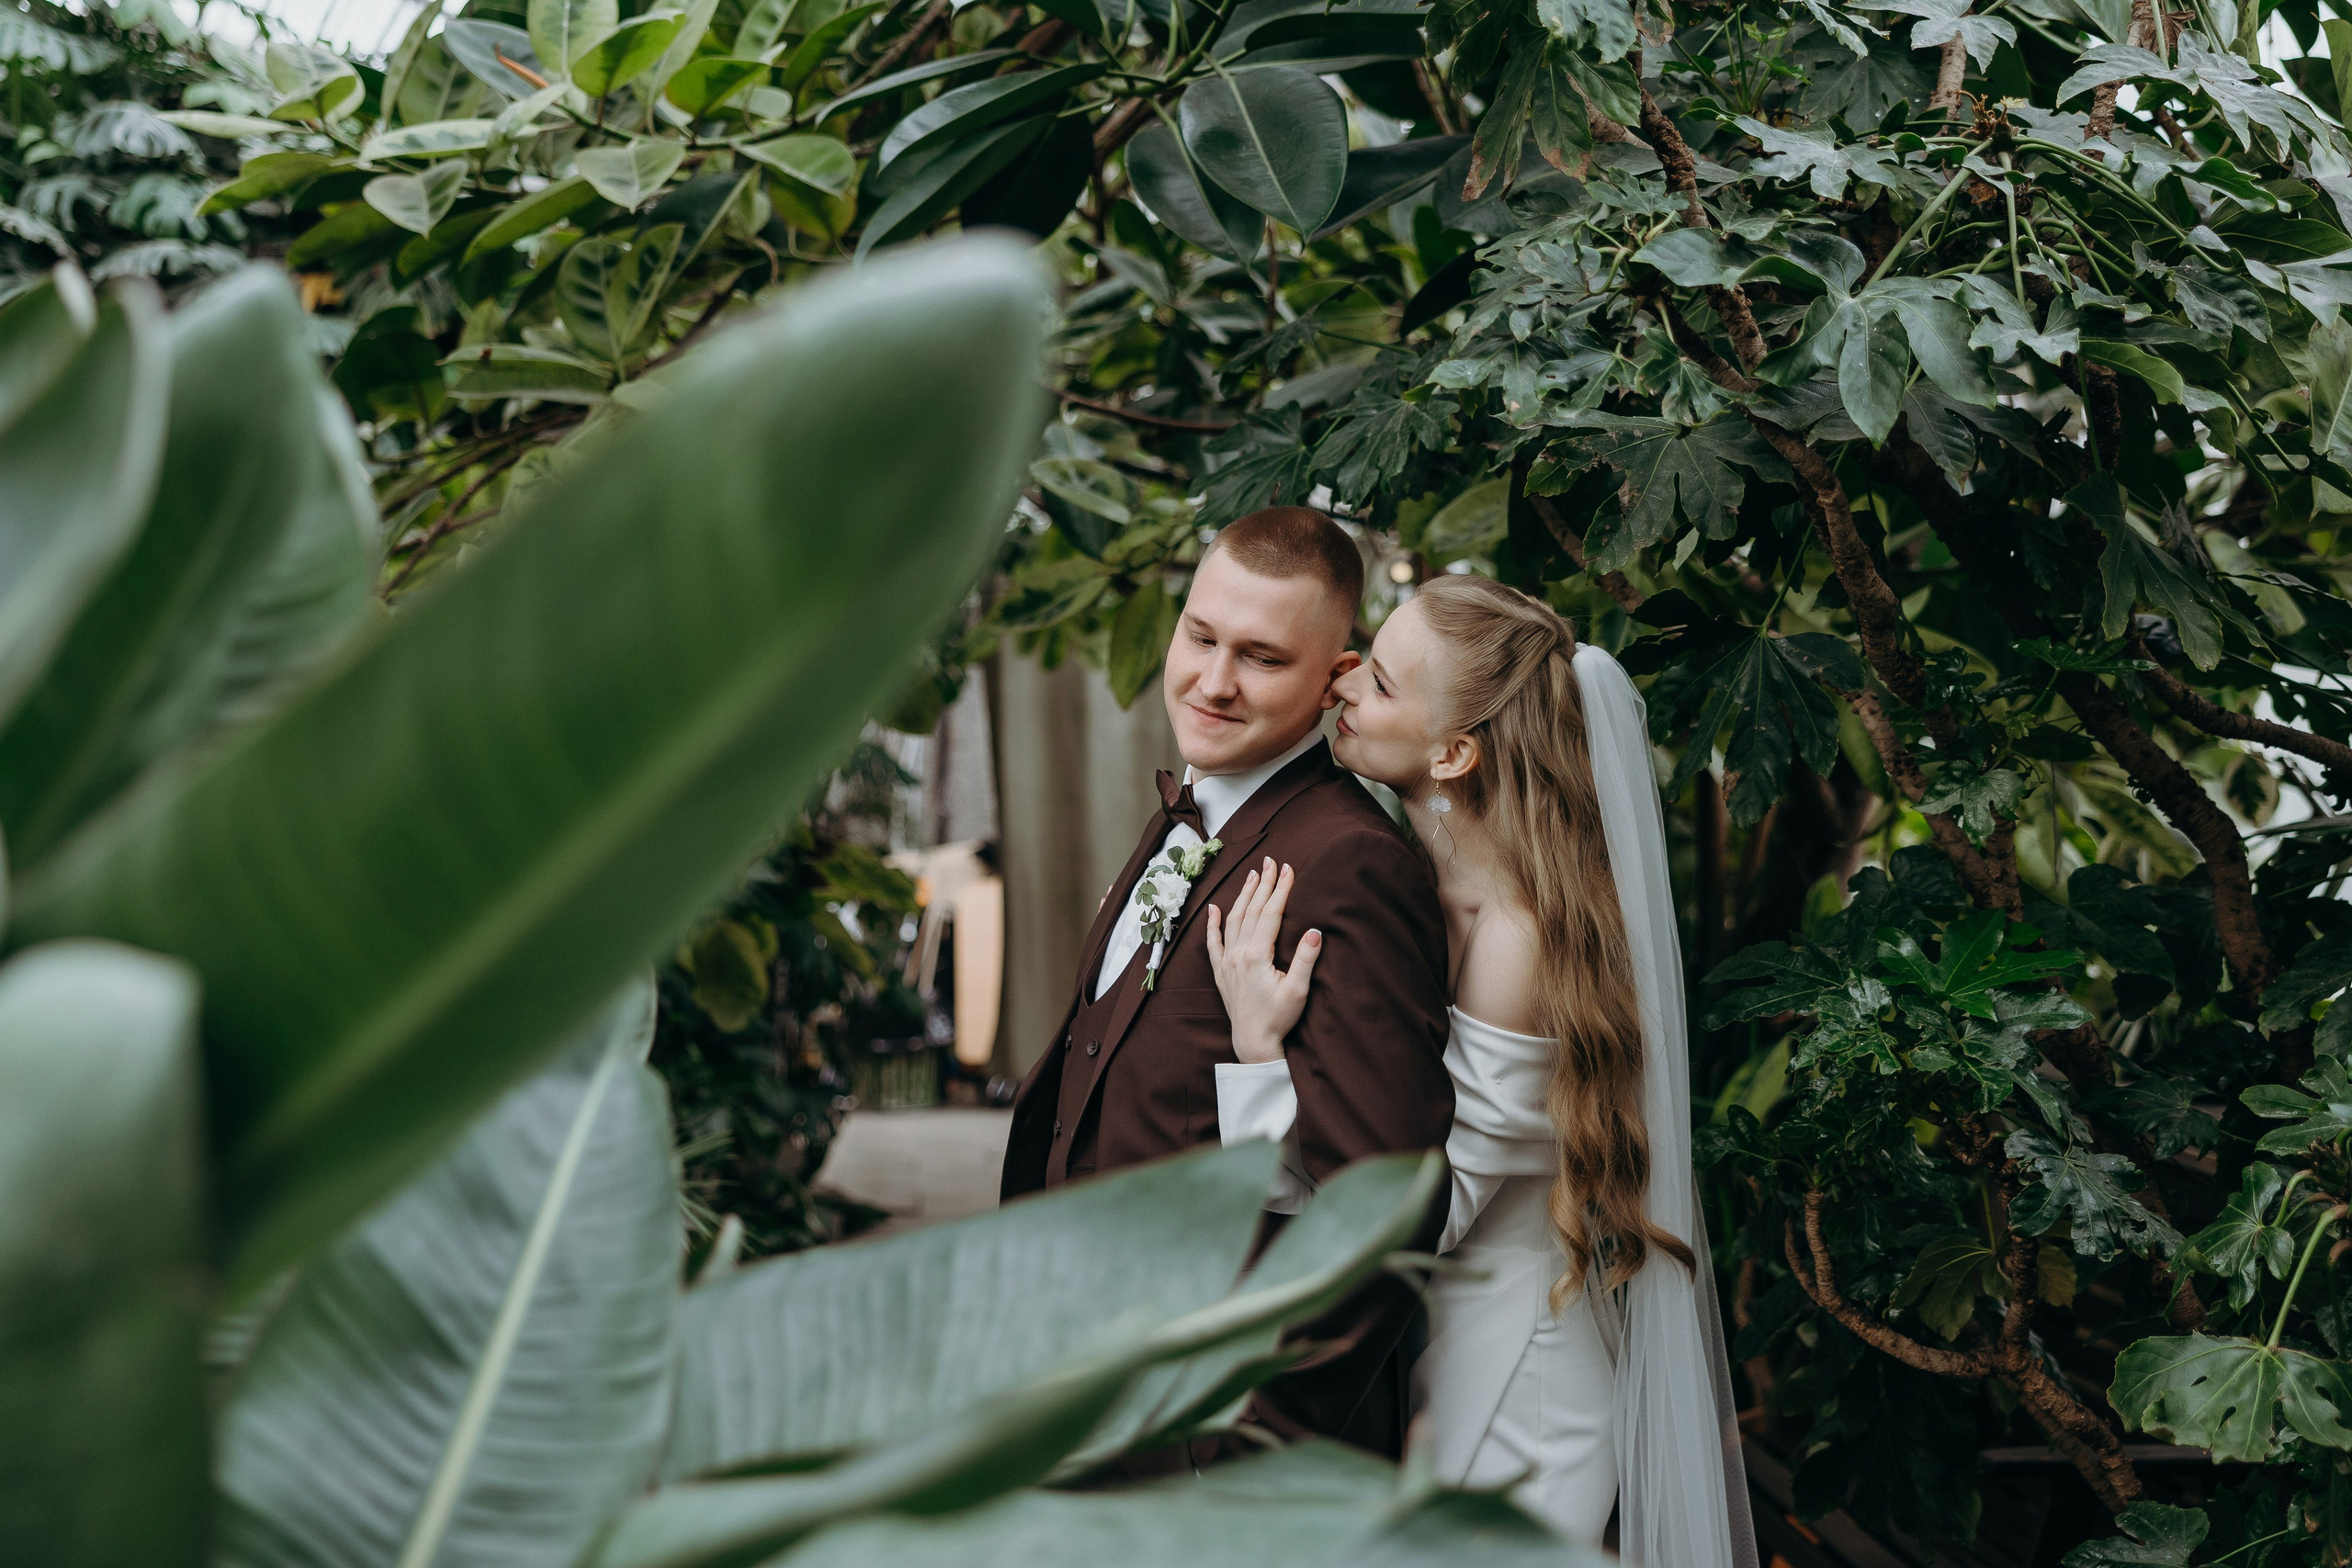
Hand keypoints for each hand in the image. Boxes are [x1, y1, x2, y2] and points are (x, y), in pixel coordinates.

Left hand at [1203, 856, 1321, 1064]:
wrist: (1253, 1043)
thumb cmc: (1278, 1019)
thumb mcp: (1298, 991)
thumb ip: (1305, 960)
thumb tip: (1314, 931)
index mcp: (1256, 956)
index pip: (1270, 914)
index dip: (1280, 889)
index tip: (1288, 869)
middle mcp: (1238, 954)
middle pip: (1251, 911)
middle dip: (1262, 884)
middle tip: (1270, 862)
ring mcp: (1227, 962)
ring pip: (1232, 921)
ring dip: (1242, 896)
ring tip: (1251, 876)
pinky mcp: (1221, 972)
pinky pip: (1213, 942)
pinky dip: (1212, 924)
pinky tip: (1213, 908)